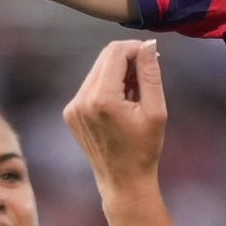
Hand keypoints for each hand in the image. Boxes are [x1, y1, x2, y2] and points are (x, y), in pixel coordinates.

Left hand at [66, 39, 170, 187]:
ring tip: (135, 95)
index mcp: (102, 99)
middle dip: (127, 59)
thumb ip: (150, 74)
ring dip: (118, 73)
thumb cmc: (144, 149)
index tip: (152, 55)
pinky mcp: (71, 112)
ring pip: (97, 70)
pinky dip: (107, 86)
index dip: (135, 48)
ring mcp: (73, 107)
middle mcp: (82, 100)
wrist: (123, 181)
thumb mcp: (155, 110)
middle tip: (147, 75)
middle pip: (104, 58)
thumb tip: (148, 45)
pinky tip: (121, 105)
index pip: (115, 53)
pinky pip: (90, 86)